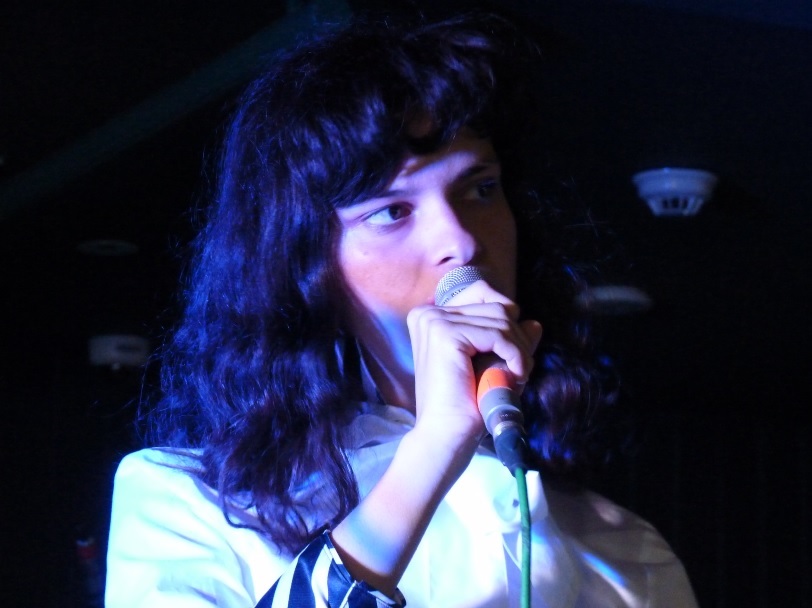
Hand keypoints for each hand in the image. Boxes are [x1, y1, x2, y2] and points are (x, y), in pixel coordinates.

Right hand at [406, 279, 542, 452]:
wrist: (446, 435)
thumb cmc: (466, 404)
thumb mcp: (492, 363)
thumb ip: (511, 341)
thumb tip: (534, 323)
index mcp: (431, 316)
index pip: (483, 293)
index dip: (508, 318)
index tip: (515, 351)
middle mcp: (429, 313)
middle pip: (495, 306)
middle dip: (518, 338)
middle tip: (520, 369)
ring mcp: (435, 322)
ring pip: (501, 319)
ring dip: (519, 348)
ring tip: (518, 375)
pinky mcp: (446, 334)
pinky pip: (498, 334)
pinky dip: (515, 355)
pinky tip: (515, 375)